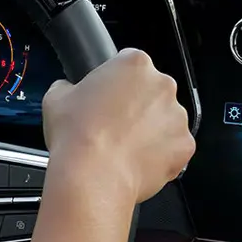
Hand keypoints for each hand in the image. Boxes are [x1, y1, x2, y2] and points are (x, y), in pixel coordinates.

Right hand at [40, 48, 193, 207]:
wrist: (93, 176)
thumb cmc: (76, 136)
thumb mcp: (56, 98)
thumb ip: (68, 87)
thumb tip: (68, 90)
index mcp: (134, 64)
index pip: (130, 64)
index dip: (117, 83)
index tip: (108, 98)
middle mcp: (162, 85)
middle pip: (152, 91)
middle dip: (137, 106)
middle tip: (114, 125)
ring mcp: (177, 116)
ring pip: (165, 120)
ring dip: (151, 130)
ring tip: (124, 147)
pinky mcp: (184, 145)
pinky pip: (174, 147)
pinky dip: (161, 155)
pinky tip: (137, 162)